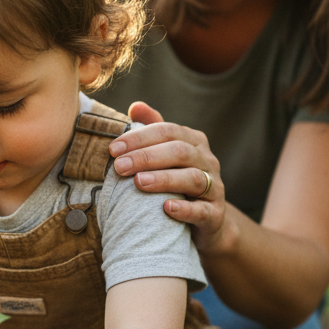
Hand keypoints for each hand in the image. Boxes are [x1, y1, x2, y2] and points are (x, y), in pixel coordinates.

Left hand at [110, 101, 227, 250]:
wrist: (205, 222)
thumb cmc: (177, 183)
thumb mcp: (165, 155)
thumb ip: (152, 130)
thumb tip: (136, 106)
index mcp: (193, 142)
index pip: (167, 131)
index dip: (140, 138)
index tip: (113, 148)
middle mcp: (207, 160)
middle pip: (179, 152)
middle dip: (146, 157)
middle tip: (119, 166)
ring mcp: (214, 187)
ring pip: (192, 178)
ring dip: (163, 179)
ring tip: (138, 182)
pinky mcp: (215, 214)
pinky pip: (202, 210)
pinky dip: (185, 209)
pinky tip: (166, 208)